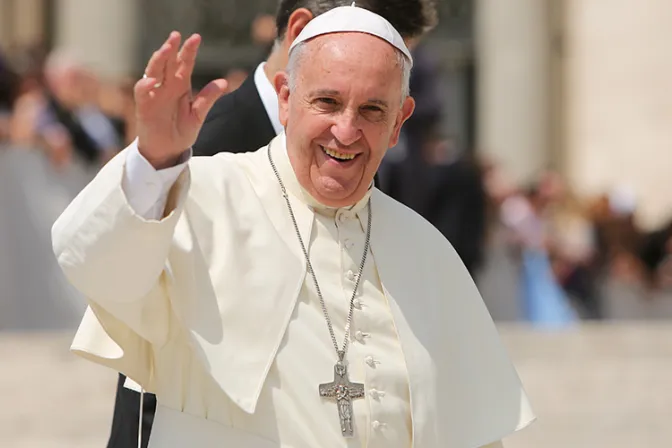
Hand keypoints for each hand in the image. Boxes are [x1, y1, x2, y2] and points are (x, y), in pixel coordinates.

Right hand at [135, 32, 227, 168]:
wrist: (168, 151)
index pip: (184, 64)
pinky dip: (145, 85)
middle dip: (171, 48)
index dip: (189, 51)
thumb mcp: (198, 115)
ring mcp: (154, 94)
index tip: (196, 37)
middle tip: (176, 35)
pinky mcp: (144, 106)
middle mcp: (166, 86)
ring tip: (165, 49)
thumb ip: (207, 98)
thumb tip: (223, 82)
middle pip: (168, 62)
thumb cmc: (181, 131)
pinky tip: (153, 81)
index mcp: (181, 86)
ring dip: (158, 60)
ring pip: (153, 71)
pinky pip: (142, 92)